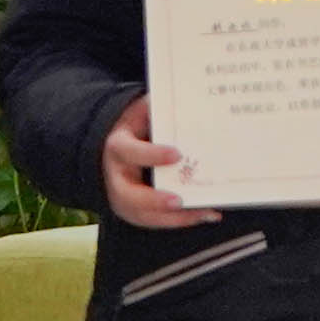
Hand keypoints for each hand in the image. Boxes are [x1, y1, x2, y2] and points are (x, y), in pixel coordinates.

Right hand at [103, 96, 210, 230]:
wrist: (113, 147)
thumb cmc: (135, 127)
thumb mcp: (141, 111)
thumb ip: (158, 107)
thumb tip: (188, 98)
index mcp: (118, 147)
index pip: (131, 152)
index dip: (152, 154)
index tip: (177, 154)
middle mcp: (117, 177)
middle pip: (128, 196)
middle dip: (154, 200)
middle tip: (178, 200)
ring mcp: (122, 198)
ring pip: (143, 215)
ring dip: (175, 218)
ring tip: (205, 212)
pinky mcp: (134, 211)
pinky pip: (155, 222)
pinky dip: (180, 221)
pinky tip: (204, 215)